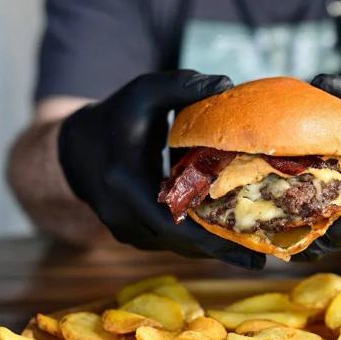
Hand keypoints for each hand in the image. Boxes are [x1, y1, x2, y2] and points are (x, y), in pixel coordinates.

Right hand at [58, 70, 264, 268]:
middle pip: (181, 244)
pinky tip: (229, 238)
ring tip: (255, 250)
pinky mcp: (134, 235)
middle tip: (265, 256)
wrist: (75, 149)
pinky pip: (171, 243)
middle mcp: (123, 216)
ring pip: (177, 248)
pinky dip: (199, 241)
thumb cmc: (114, 117)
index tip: (248, 250)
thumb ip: (182, 86)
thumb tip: (226, 84)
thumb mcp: (143, 93)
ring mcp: (126, 231)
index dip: (210, 240)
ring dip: (213, 249)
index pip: (171, 224)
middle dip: (222, 251)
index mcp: (124, 183)